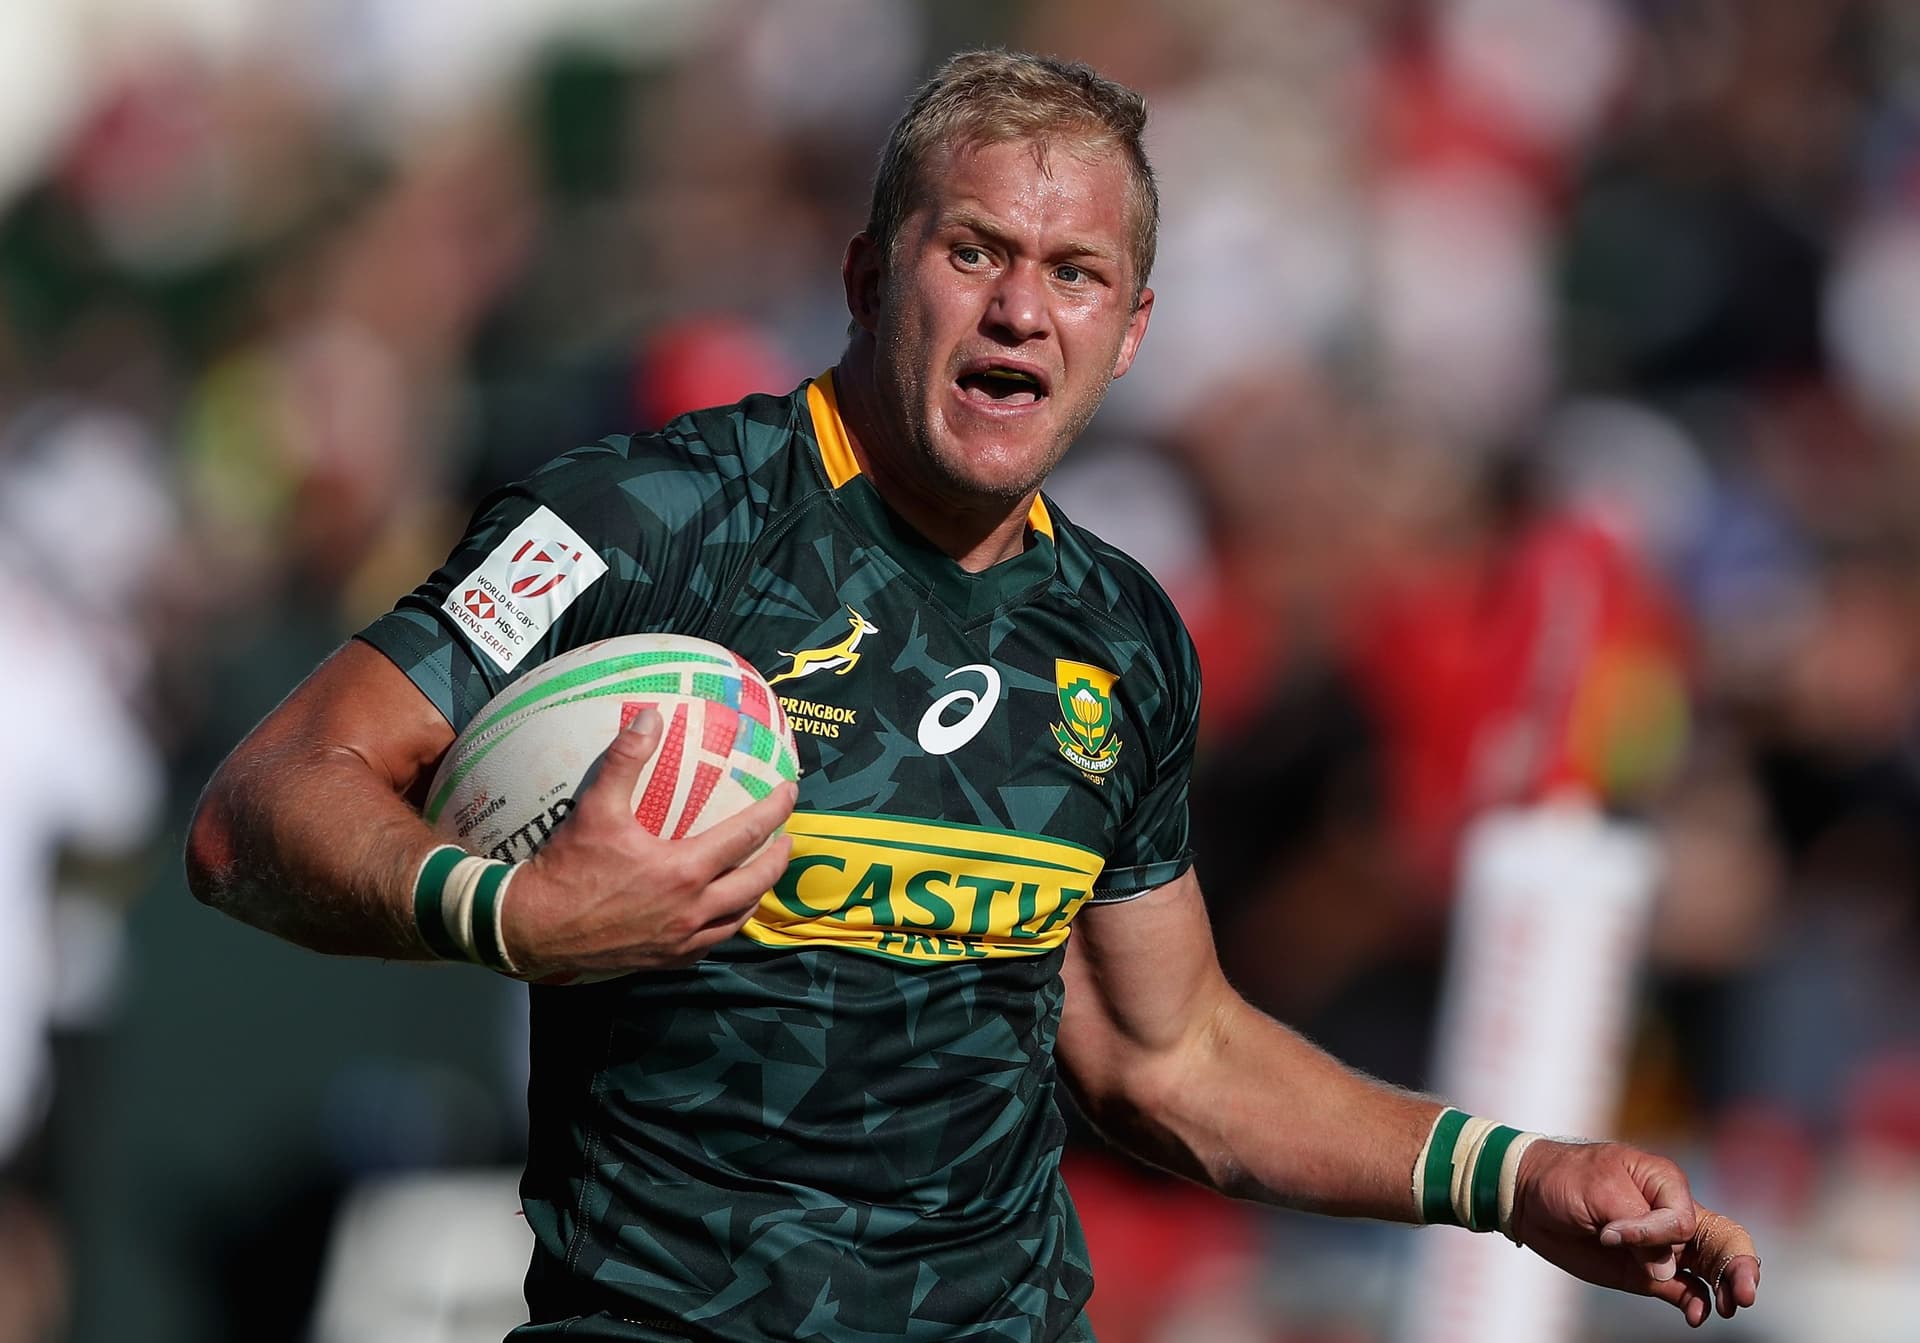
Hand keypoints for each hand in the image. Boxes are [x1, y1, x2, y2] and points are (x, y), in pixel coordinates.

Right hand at [500, 707, 796, 977]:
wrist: (533, 930)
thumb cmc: (566, 868)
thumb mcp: (595, 808)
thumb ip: (626, 759)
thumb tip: (651, 717)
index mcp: (684, 871)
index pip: (746, 835)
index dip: (774, 811)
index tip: (790, 792)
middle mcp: (691, 910)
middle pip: (755, 883)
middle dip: (778, 859)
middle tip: (787, 839)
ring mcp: (680, 941)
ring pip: (737, 919)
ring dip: (755, 894)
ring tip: (759, 877)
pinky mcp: (665, 960)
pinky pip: (709, 944)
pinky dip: (723, 925)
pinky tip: (718, 914)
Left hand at [1510, 1140, 1760, 1327]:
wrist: (1529, 1197)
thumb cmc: (1564, 1178)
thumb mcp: (1596, 1190)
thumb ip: (1635, 1226)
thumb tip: (1667, 1273)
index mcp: (1664, 1183)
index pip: (1683, 1217)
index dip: (1655, 1233)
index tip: (1611, 1234)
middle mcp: (1672, 1215)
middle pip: (1722, 1241)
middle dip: (1739, 1267)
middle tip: (1744, 1294)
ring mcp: (1663, 1246)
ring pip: (1710, 1269)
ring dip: (1725, 1288)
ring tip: (1730, 1307)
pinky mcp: (1648, 1272)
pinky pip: (1684, 1290)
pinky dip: (1694, 1303)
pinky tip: (1696, 1316)